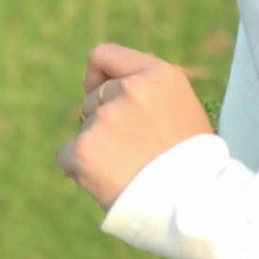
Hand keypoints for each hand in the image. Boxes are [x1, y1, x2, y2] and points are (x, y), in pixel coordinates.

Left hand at [55, 42, 213, 214]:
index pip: (104, 54)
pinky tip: (107, 181)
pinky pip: (67, 156)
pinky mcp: (83, 149)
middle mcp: (128, 89)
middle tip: (131, 150)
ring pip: (84, 129)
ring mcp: (104, 118)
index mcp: (157, 74)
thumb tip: (107, 87)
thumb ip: (147, 90)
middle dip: (103, 120)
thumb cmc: (190, 160)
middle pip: (93, 98)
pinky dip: (79, 170)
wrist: (191, 204)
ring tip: (126, 169)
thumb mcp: (180, 107)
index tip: (97, 90)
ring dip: (96, 146)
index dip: (97, 75)